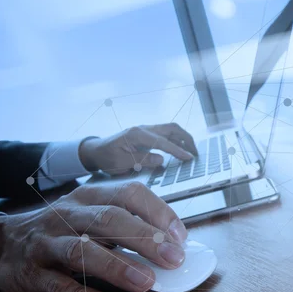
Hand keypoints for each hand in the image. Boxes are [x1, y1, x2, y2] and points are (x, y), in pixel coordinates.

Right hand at [0, 182, 187, 291]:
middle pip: (109, 219)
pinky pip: (57, 286)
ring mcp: (47, 242)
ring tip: (145, 282)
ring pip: (82, 250)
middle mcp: (68, 214)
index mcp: (90, 196)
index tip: (180, 236)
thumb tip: (172, 245)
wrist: (3, 242)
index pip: (129, 193)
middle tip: (173, 259)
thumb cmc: (63, 228)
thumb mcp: (91, 215)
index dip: (158, 212)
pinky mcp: (31, 273)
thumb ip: (127, 224)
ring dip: (117, 267)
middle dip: (145, 239)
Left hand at [79, 123, 197, 174]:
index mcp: (137, 134)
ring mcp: (146, 130)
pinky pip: (166, 135)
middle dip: (186, 139)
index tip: (189, 158)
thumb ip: (141, 160)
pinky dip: (177, 141)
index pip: (162, 141)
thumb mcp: (120, 162)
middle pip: (172, 128)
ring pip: (171, 130)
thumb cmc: (107, 158)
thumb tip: (161, 159)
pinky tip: (182, 150)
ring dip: (184, 139)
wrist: (97, 151)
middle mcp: (144, 128)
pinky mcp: (148, 134)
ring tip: (192, 152)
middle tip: (196, 153)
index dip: (177, 150)